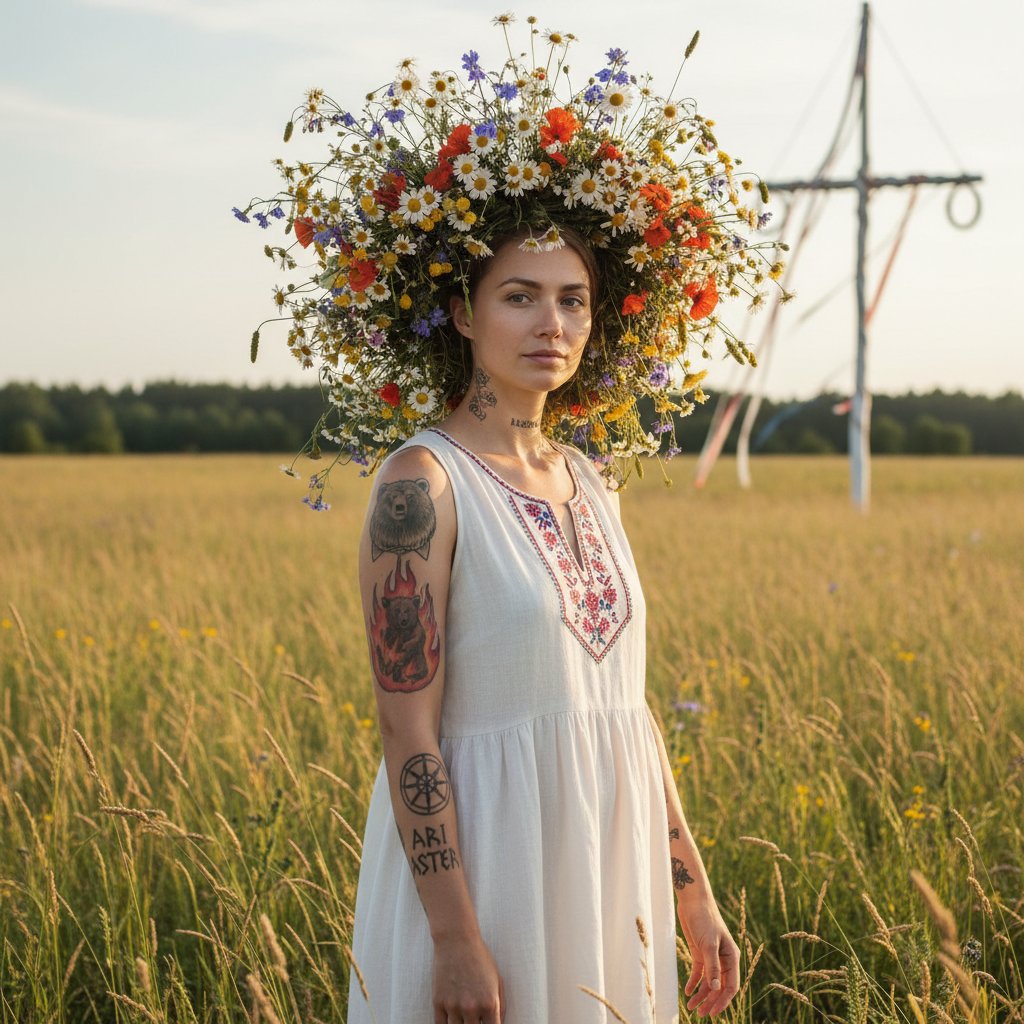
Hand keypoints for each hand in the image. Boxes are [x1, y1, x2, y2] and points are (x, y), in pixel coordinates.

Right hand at [432, 932, 504, 1023]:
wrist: (457, 940)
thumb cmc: (479, 957)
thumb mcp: (498, 979)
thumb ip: (501, 1005)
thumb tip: (499, 1022)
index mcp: (489, 1003)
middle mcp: (472, 1008)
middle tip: (476, 1019)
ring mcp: (453, 1006)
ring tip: (465, 1017)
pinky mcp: (438, 1002)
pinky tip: (451, 1020)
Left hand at [678, 899, 739, 1017]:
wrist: (693, 901)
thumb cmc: (705, 919)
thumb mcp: (709, 944)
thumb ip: (712, 966)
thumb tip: (716, 989)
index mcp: (731, 957)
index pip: (730, 986)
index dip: (723, 1001)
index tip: (713, 1012)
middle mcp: (723, 959)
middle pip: (719, 987)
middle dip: (711, 1001)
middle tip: (700, 1014)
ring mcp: (711, 957)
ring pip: (709, 982)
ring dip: (701, 995)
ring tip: (691, 1007)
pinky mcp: (700, 953)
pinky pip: (699, 973)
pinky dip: (694, 983)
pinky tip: (688, 991)